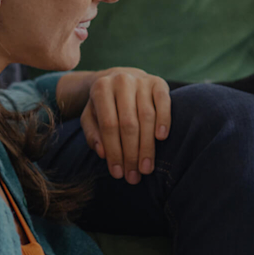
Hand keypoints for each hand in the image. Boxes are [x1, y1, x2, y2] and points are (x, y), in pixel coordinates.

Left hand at [78, 67, 170, 184]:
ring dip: (147, 146)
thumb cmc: (104, 105)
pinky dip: (164, 120)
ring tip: (146, 168)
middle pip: (128, 123)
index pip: (108, 125)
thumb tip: (103, 153)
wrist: (119, 78)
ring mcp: (141, 80)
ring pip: (147, 116)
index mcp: (101, 88)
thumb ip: (92, 134)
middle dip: (131, 154)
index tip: (117, 173)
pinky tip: (161, 138)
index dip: (114, 151)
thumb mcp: (90, 117)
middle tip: (133, 177)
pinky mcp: (158, 82)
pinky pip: (164, 102)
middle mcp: (121, 81)